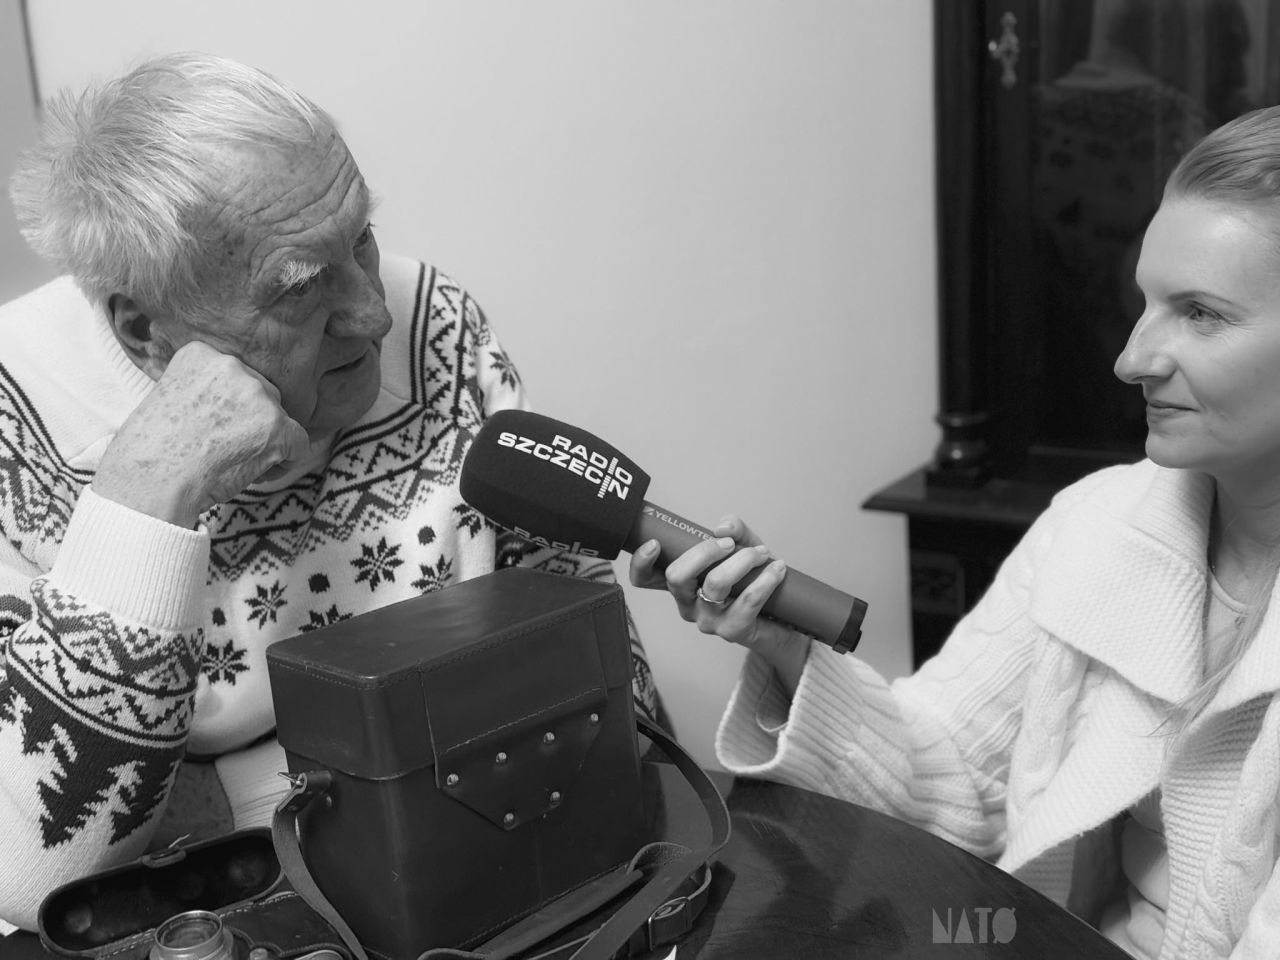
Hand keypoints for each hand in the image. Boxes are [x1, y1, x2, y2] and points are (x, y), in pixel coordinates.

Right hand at [94, 342, 310, 526]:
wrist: (151, 481)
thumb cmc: (152, 451)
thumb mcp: (167, 397)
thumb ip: (202, 388)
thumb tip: (231, 403)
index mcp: (201, 353)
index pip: (235, 377)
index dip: (227, 407)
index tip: (205, 425)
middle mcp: (232, 366)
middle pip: (261, 394)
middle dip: (250, 421)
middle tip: (220, 447)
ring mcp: (257, 395)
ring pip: (279, 419)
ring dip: (264, 441)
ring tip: (230, 461)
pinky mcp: (277, 426)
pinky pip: (299, 443)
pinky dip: (283, 461)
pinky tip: (255, 472)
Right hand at [628, 514, 810, 694]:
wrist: (783, 618)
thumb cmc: (753, 580)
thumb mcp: (743, 547)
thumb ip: (733, 530)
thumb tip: (722, 527)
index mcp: (682, 584)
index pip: (646, 579)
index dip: (641, 563)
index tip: (655, 543)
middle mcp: (688, 604)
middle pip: (677, 576)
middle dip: (705, 551)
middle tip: (730, 544)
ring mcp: (708, 620)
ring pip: (714, 583)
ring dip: (743, 560)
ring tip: (762, 553)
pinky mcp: (732, 631)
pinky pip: (747, 600)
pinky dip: (765, 579)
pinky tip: (777, 568)